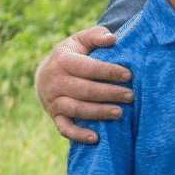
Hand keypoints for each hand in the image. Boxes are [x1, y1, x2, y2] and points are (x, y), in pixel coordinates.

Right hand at [34, 26, 131, 143]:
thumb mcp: (79, 41)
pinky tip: (96, 138)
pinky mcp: (55, 116)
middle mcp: (56, 82)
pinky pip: (65, 128)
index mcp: (63, 61)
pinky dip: (78, 135)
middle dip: (109, 93)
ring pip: (77, 109)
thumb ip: (95, 36)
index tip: (129, 75)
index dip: (109, 71)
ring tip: (120, 113)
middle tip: (130, 96)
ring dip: (99, 112)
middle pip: (85, 90)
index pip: (88, 68)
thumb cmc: (71, 56)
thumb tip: (112, 38)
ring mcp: (54, 101)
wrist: (44, 76)